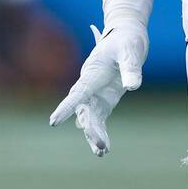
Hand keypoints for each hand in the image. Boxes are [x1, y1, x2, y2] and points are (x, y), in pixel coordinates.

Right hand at [49, 19, 147, 155]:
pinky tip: (105, 150)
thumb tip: (132, 87)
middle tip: (100, 146)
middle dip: (90, 129)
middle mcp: (89, 85)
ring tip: (102, 153)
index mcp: (92, 72)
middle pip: (84, 110)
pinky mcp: (105, 99)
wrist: (126, 35)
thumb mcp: (131, 51)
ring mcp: (96, 93)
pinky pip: (100, 120)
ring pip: (90, 119)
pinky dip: (101, 133)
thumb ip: (131, 68)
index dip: (66, 107)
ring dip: (94, 135)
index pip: (78, 93)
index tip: (54, 122)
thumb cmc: (126, 40)